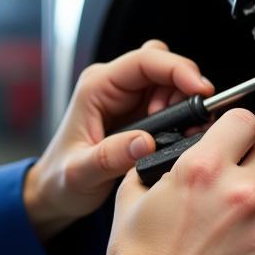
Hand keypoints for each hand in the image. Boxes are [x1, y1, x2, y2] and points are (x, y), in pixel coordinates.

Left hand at [22, 39, 212, 241]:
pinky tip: (179, 136)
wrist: (55, 193)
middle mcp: (113, 87)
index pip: (143, 61)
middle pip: (161, 63)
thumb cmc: (59, 179)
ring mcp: (128, 99)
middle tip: (188, 118)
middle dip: (182, 85)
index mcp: (96, 87)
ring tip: (179, 132)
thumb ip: (111, 157)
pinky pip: (171, 102)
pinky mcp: (140, 115)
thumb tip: (145, 142)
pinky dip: (182, 115)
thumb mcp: (80, 172)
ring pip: (170, 81)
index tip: (200, 89)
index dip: (176, 69)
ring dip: (183, 102)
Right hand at [91, 108, 254, 254]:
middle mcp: (240, 193)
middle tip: (231, 186)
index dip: (235, 130)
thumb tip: (170, 153)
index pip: (244, 121)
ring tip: (226, 234)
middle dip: (253, 165)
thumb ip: (157, 166)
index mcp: (202, 170)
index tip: (232, 141)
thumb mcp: (131, 199)